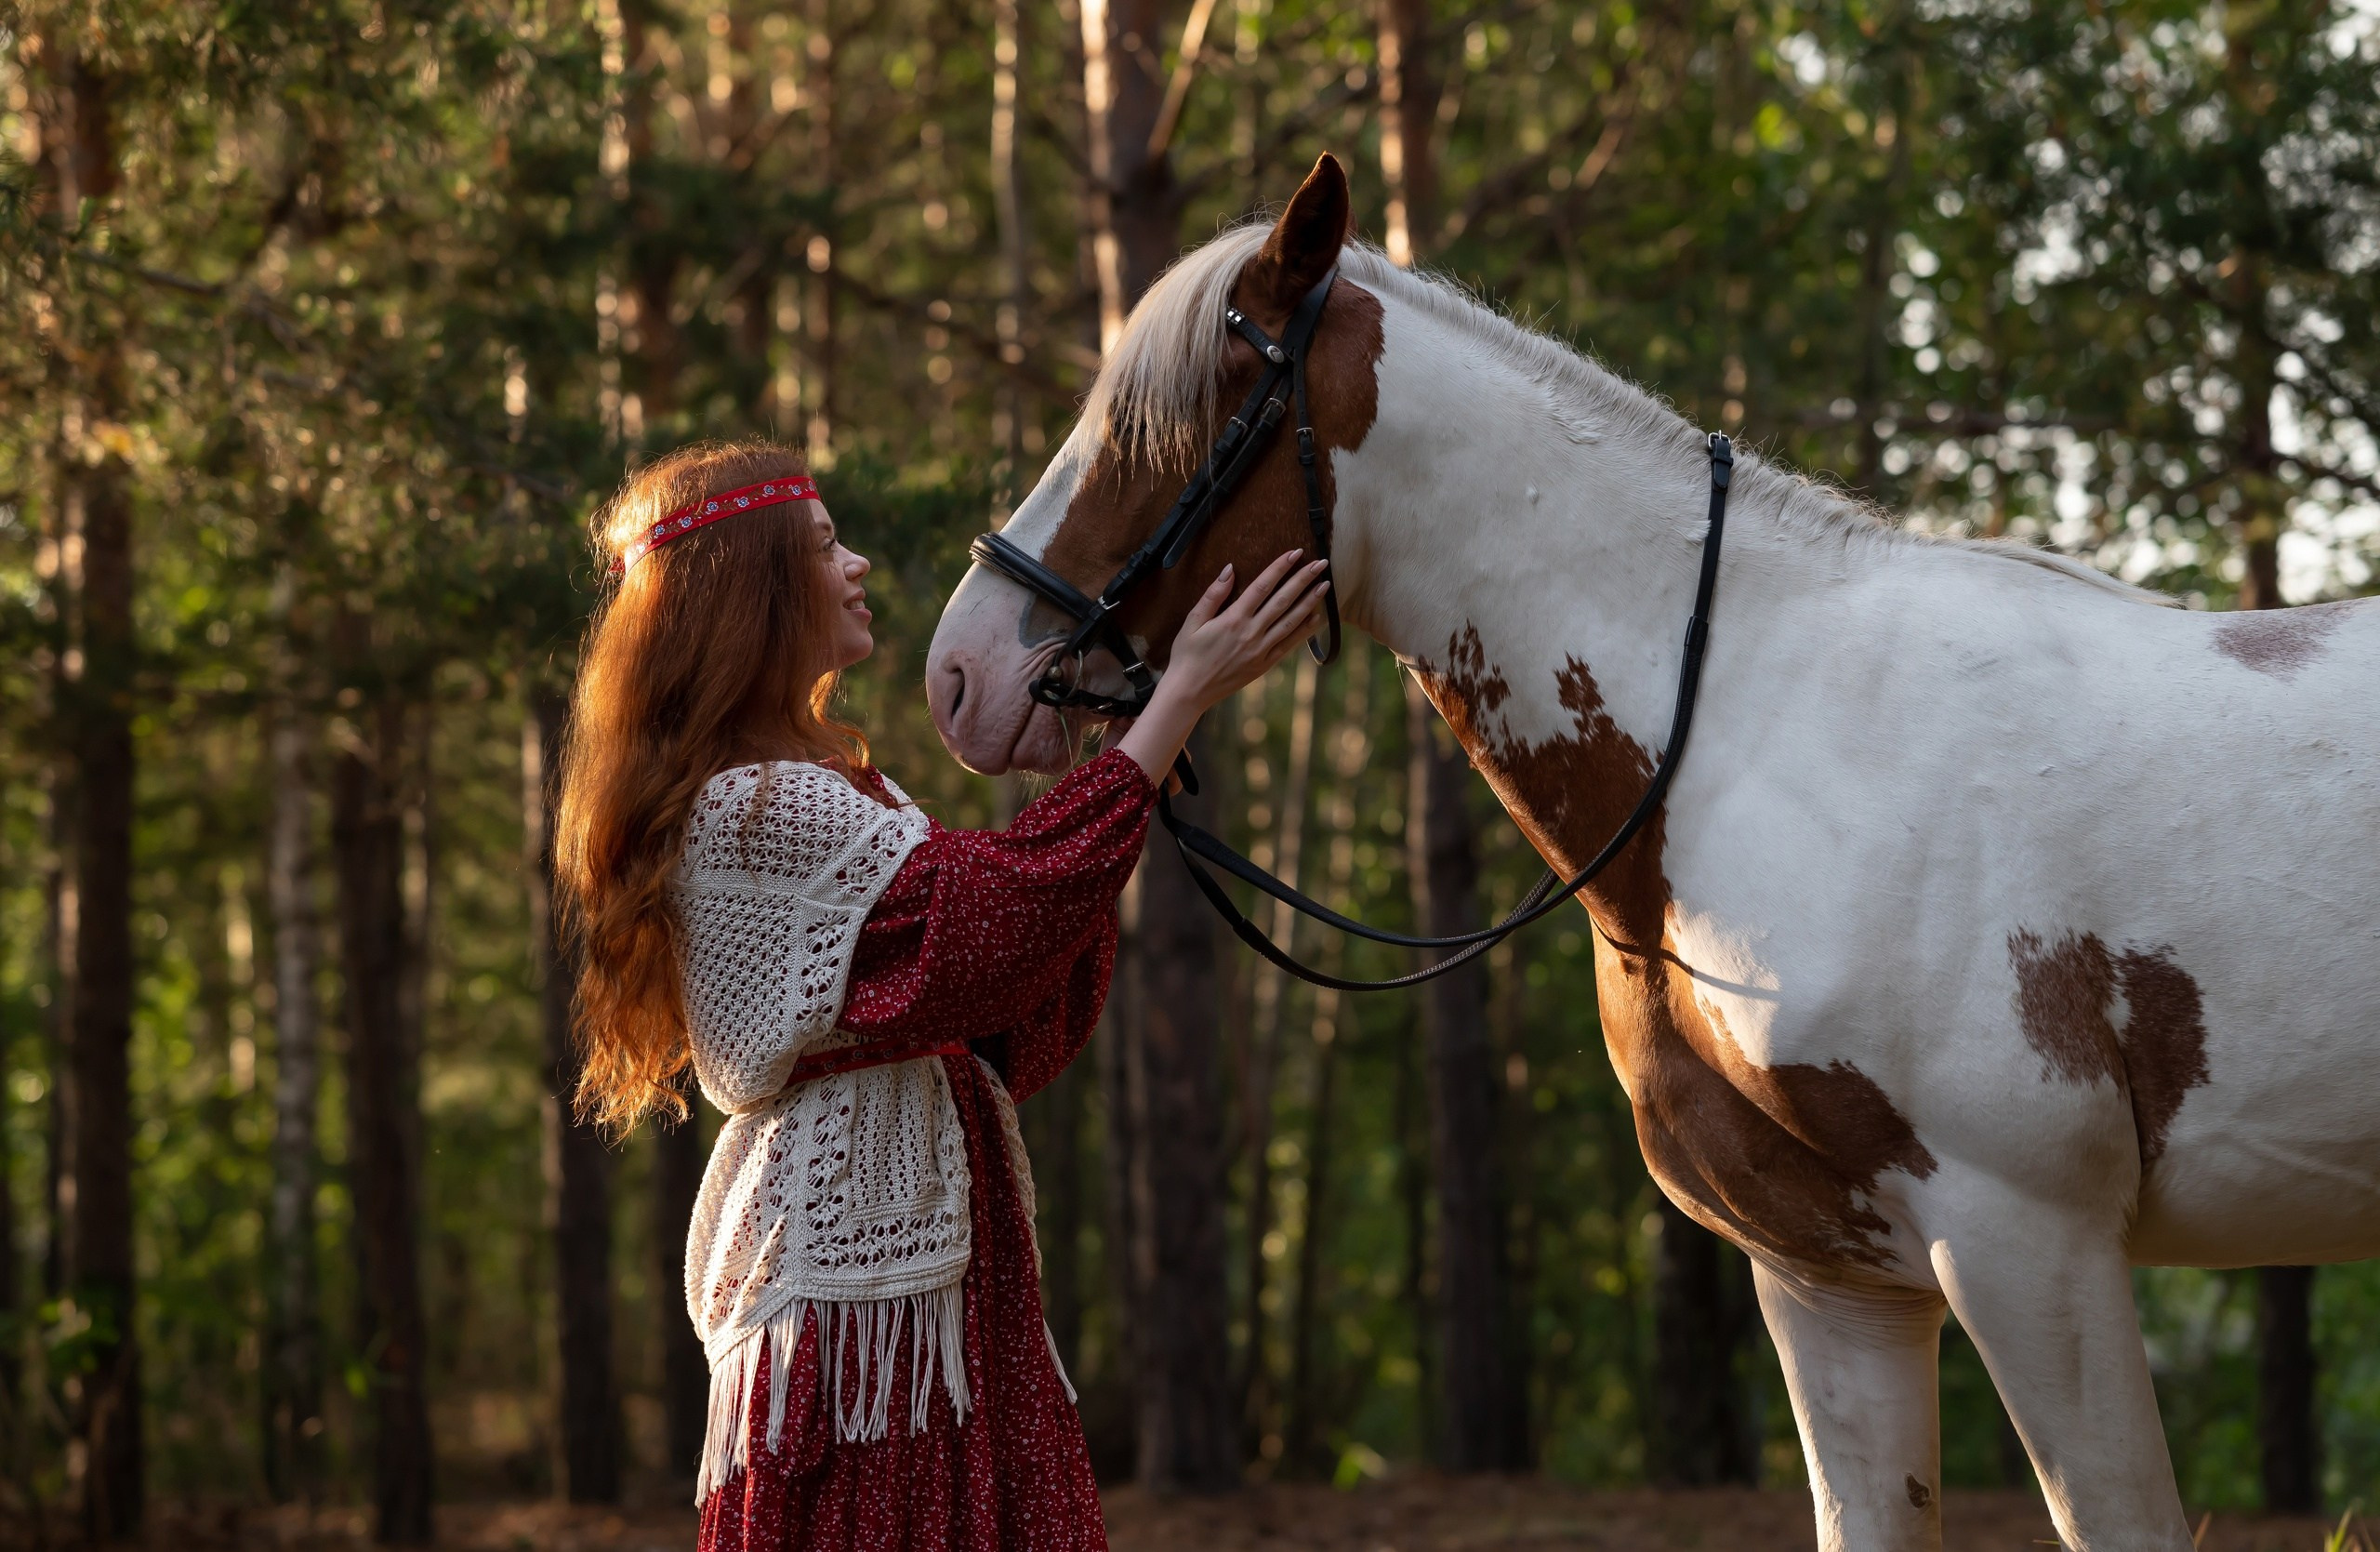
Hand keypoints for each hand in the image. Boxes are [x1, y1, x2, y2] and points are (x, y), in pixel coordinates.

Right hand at [1159, 550, 1331, 714]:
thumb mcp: (1193, 621)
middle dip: (1303, 580)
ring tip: (1325, 585)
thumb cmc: (1187, 655)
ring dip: (1309, 602)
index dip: (1280, 568)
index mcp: (1233, 619)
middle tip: (1321, 563)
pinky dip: (1304, 631)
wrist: (1189, 691)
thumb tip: (1230, 569)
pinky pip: (1288, 645)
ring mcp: (1260, 650)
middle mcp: (1250, 633)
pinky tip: (1316, 618)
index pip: (1262, 586)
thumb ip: (1213, 594)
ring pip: (1290, 622)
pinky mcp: (1263, 665)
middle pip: (1282, 601)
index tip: (1295, 553)